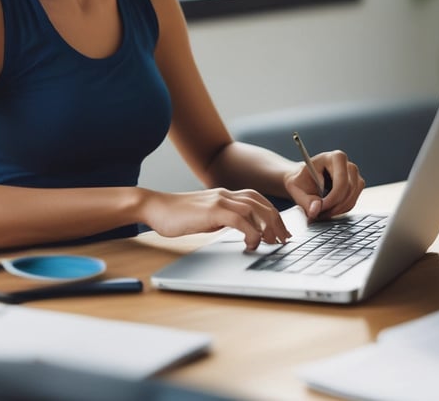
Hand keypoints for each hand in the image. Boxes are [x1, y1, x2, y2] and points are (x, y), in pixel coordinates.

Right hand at [141, 188, 291, 250]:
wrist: (155, 207)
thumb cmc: (177, 215)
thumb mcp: (205, 216)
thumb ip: (221, 219)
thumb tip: (238, 231)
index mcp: (224, 195)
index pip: (257, 199)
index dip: (272, 213)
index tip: (280, 230)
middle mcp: (225, 195)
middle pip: (260, 203)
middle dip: (276, 221)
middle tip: (283, 239)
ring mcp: (219, 201)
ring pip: (254, 210)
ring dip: (268, 227)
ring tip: (273, 242)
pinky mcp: (212, 211)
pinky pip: (240, 220)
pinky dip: (251, 232)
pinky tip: (251, 244)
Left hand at [284, 150, 363, 220]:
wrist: (305, 179)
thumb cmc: (301, 180)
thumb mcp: (297, 189)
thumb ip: (306, 200)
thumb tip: (315, 210)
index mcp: (334, 157)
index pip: (341, 182)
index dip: (332, 199)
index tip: (319, 209)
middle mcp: (349, 165)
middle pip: (349, 191)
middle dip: (334, 207)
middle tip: (319, 214)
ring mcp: (355, 176)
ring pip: (352, 199)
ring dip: (337, 210)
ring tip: (321, 212)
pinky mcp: (356, 187)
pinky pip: (352, 203)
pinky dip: (340, 210)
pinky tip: (328, 210)